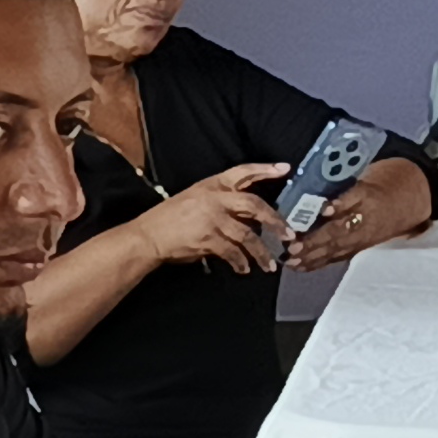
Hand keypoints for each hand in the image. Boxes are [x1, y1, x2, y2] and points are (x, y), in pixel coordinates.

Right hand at [136, 162, 292, 275]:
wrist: (148, 236)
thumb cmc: (171, 219)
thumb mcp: (196, 200)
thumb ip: (222, 204)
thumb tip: (249, 219)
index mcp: (211, 185)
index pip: (242, 172)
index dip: (264, 169)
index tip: (284, 168)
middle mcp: (214, 198)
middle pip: (254, 204)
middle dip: (275, 220)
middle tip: (289, 234)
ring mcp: (211, 218)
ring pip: (248, 234)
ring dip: (261, 252)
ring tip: (269, 264)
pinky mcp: (207, 238)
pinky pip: (233, 252)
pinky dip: (240, 262)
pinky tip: (244, 269)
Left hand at [285, 164, 424, 273]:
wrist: (403, 204)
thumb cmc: (377, 189)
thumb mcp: (364, 185)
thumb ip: (345, 195)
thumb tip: (325, 207)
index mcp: (362, 209)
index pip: (338, 222)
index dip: (320, 232)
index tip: (298, 238)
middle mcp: (360, 229)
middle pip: (334, 240)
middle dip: (312, 248)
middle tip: (290, 253)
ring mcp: (358, 241)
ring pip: (334, 252)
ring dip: (312, 259)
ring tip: (292, 264)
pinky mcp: (356, 248)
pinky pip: (337, 257)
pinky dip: (319, 263)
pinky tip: (302, 267)